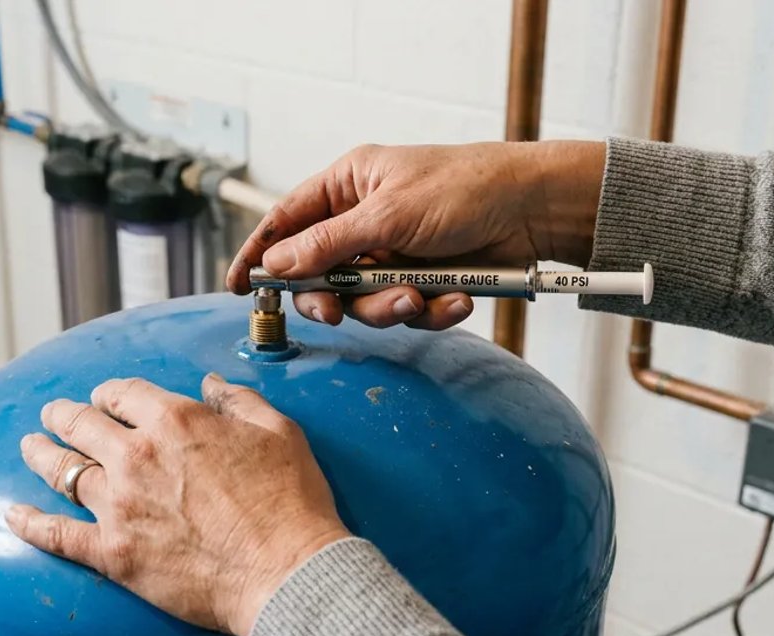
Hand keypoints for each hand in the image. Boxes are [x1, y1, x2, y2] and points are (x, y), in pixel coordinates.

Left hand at [6, 375, 350, 635]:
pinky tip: (9, 515)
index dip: (111, 394)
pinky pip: (54, 533)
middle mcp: (137, 455)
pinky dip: (28, 523)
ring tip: (30, 448)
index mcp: (176, 420)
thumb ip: (238, 400)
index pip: (125, 393)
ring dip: (40, 454)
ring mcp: (118, 505)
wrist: (284, 573)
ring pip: (62, 470)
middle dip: (63, 414)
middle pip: (81, 424)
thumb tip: (210, 383)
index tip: (107, 399)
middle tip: (54, 414)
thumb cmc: (290, 504)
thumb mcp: (278, 431)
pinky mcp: (111, 552)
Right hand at [226, 140, 604, 329]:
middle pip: (321, 275)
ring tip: (418, 297)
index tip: (238, 286)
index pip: (286, 222)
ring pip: (364, 302)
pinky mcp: (425, 280)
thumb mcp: (388, 215)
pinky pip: (407, 311)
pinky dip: (429, 311)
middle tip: (336, 312)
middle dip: (334, 299)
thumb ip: (328, 244)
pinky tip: (454, 299)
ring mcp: (395, 253)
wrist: (536, 211)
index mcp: (348, 186)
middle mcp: (366, 220)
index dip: (260, 254)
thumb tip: (275, 264)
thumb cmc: (465, 188)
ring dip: (388, 308)